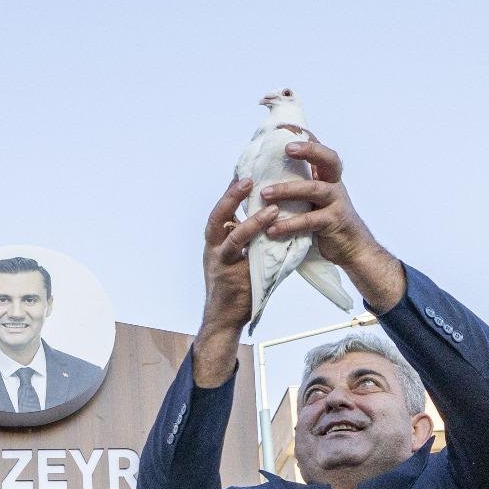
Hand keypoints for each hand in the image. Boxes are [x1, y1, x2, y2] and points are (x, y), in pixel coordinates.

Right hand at [190, 179, 276, 386]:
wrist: (225, 319)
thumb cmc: (238, 287)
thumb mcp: (243, 257)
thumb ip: (253, 239)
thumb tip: (275, 216)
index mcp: (216, 240)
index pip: (223, 210)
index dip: (232, 190)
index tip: (246, 169)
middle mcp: (213, 247)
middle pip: (218, 215)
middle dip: (231, 195)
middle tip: (248, 176)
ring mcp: (218, 262)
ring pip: (230, 234)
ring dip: (251, 219)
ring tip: (270, 206)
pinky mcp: (228, 276)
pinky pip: (242, 253)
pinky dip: (255, 238)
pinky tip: (272, 227)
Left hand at [258, 138, 403, 310]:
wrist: (351, 247)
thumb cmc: (324, 222)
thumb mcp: (313, 200)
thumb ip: (298, 186)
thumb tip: (264, 177)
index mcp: (328, 176)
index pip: (320, 150)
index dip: (306, 138)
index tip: (286, 128)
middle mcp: (335, 184)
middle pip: (328, 159)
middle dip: (309, 150)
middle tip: (286, 149)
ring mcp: (336, 202)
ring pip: (314, 189)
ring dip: (287, 190)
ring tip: (264, 194)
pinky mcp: (333, 222)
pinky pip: (310, 220)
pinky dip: (289, 224)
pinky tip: (272, 229)